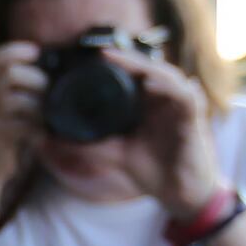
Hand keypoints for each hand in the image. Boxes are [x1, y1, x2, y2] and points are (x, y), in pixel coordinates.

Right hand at [0, 42, 45, 187]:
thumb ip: (7, 89)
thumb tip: (44, 69)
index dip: (13, 50)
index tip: (35, 52)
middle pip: (8, 74)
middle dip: (36, 78)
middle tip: (48, 89)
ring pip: (19, 100)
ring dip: (40, 106)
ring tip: (47, 115)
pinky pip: (24, 127)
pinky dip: (38, 129)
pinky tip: (42, 135)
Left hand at [99, 55, 226, 223]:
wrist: (178, 193)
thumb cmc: (152, 169)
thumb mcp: (114, 154)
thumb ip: (89, 145)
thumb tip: (52, 139)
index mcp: (148, 102)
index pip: (135, 73)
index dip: (117, 61)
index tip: (91, 55)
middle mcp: (165, 99)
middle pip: (149, 67)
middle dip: (127, 58)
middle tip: (102, 52)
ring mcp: (180, 106)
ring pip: (166, 75)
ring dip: (145, 66)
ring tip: (121, 60)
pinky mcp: (193, 118)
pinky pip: (185, 95)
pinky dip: (168, 86)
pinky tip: (150, 83)